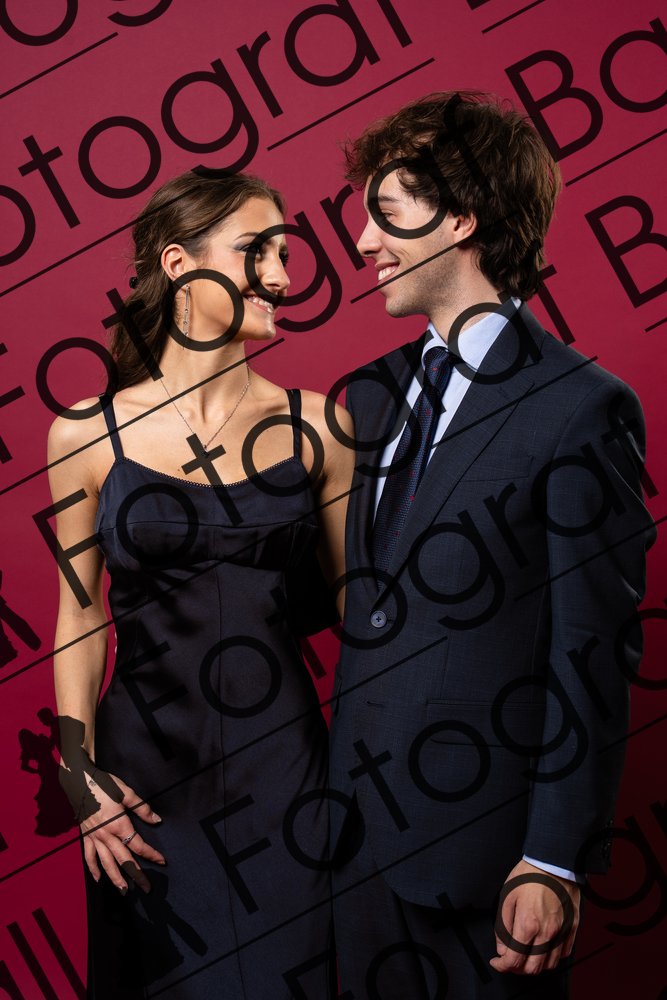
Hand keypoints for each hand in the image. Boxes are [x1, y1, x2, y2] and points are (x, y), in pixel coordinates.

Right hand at [78, 771, 164, 893]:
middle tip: (146, 888)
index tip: (162, 861)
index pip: (138, 844)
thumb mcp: (126, 793)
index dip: (151, 854)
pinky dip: (93, 868)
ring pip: (106, 862)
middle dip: (136, 874)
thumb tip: (157, 820)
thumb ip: (142, 808)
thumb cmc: (104, 784)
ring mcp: (95, 837)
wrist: (79, 781)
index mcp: (119, 824)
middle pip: (123, 859)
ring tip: (124, 890)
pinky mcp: (86, 836)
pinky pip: (89, 856)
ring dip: (115, 877)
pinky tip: (98, 879)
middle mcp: (106, 835)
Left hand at [490, 859, 579, 974]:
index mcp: (528, 924)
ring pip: (549, 965)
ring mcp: (562, 932)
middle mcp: (547, 933)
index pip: (514, 960)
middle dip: (517, 969)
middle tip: (509, 959)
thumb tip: (502, 948)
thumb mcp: (507, 897)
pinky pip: (563, 954)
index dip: (502, 965)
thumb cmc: (529, 875)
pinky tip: (543, 947)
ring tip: (526, 954)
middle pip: (532, 969)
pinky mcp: (573, 929)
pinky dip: (551, 957)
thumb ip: (503, 927)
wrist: (554, 862)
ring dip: (535, 965)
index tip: (497, 962)